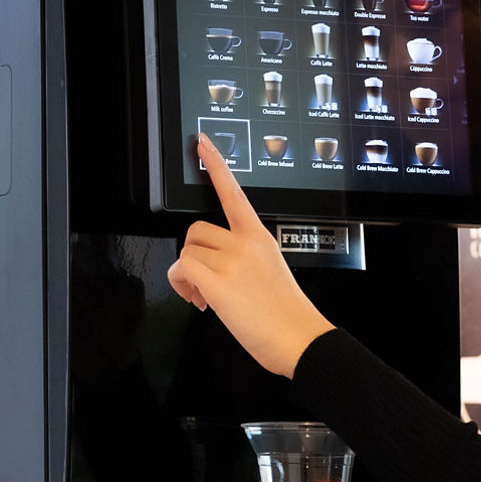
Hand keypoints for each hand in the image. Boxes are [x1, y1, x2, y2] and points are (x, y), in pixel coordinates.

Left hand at [167, 133, 333, 377]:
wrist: (298, 338)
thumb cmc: (287, 312)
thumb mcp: (271, 270)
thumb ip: (244, 257)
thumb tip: (215, 265)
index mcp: (260, 237)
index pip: (234, 193)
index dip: (215, 165)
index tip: (202, 143)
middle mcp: (245, 243)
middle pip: (196, 230)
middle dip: (194, 256)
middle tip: (204, 281)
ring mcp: (232, 261)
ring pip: (186, 252)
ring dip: (187, 275)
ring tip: (205, 296)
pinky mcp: (217, 282)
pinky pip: (181, 270)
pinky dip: (182, 286)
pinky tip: (199, 300)